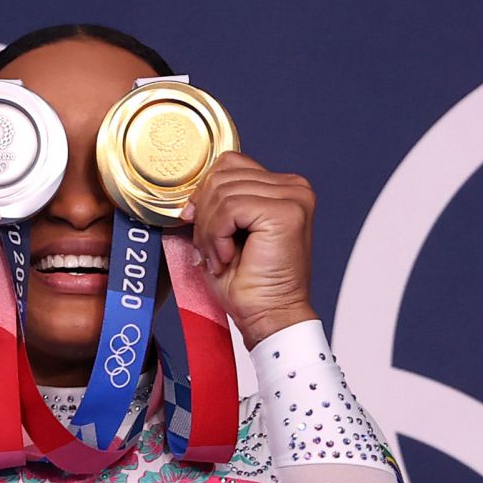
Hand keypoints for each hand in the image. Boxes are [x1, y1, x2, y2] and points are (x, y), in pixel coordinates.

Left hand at [181, 151, 318, 347]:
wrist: (268, 317)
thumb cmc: (248, 284)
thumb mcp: (224, 233)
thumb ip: (215, 204)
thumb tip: (189, 196)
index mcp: (281, 187)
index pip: (228, 165)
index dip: (204, 195)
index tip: (199, 228)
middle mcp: (293, 187)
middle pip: (222, 176)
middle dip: (205, 217)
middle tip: (211, 252)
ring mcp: (293, 197)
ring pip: (223, 192)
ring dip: (210, 231)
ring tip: (220, 258)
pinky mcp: (286, 212)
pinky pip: (230, 208)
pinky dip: (218, 236)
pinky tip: (228, 258)